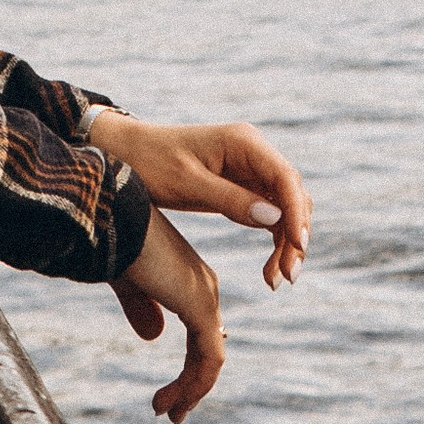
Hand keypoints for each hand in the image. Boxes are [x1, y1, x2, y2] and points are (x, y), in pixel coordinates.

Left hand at [87, 111, 308, 289]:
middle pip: (291, 196)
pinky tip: (269, 269)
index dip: (296, 212)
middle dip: (294, 235)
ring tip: (276, 280)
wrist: (125, 153)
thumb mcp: (186, 183)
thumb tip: (276, 218)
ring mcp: (249, 170)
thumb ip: (229, 199)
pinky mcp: (242, 186)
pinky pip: (270, 215)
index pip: (284, 177)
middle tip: (286, 276)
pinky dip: (274, 241)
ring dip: (287, 243)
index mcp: (242, 142)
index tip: (298, 245)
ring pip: (285, 209)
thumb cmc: (150, 162)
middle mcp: (252, 153)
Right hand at [111, 208, 225, 423]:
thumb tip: (154, 337)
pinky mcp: (201, 308)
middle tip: (170, 412)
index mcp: (188, 278)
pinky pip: (209, 360)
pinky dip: (194, 386)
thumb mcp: (125, 280)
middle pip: (207, 348)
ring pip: (210, 359)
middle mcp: (203, 287)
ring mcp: (205, 297)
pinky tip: (172, 403)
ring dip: (190, 391)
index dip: (189, 364)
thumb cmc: (114, 240)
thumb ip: (140, 307)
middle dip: (192, 383)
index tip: (172, 391)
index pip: (200, 330)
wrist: (113, 218)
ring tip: (168, 414)